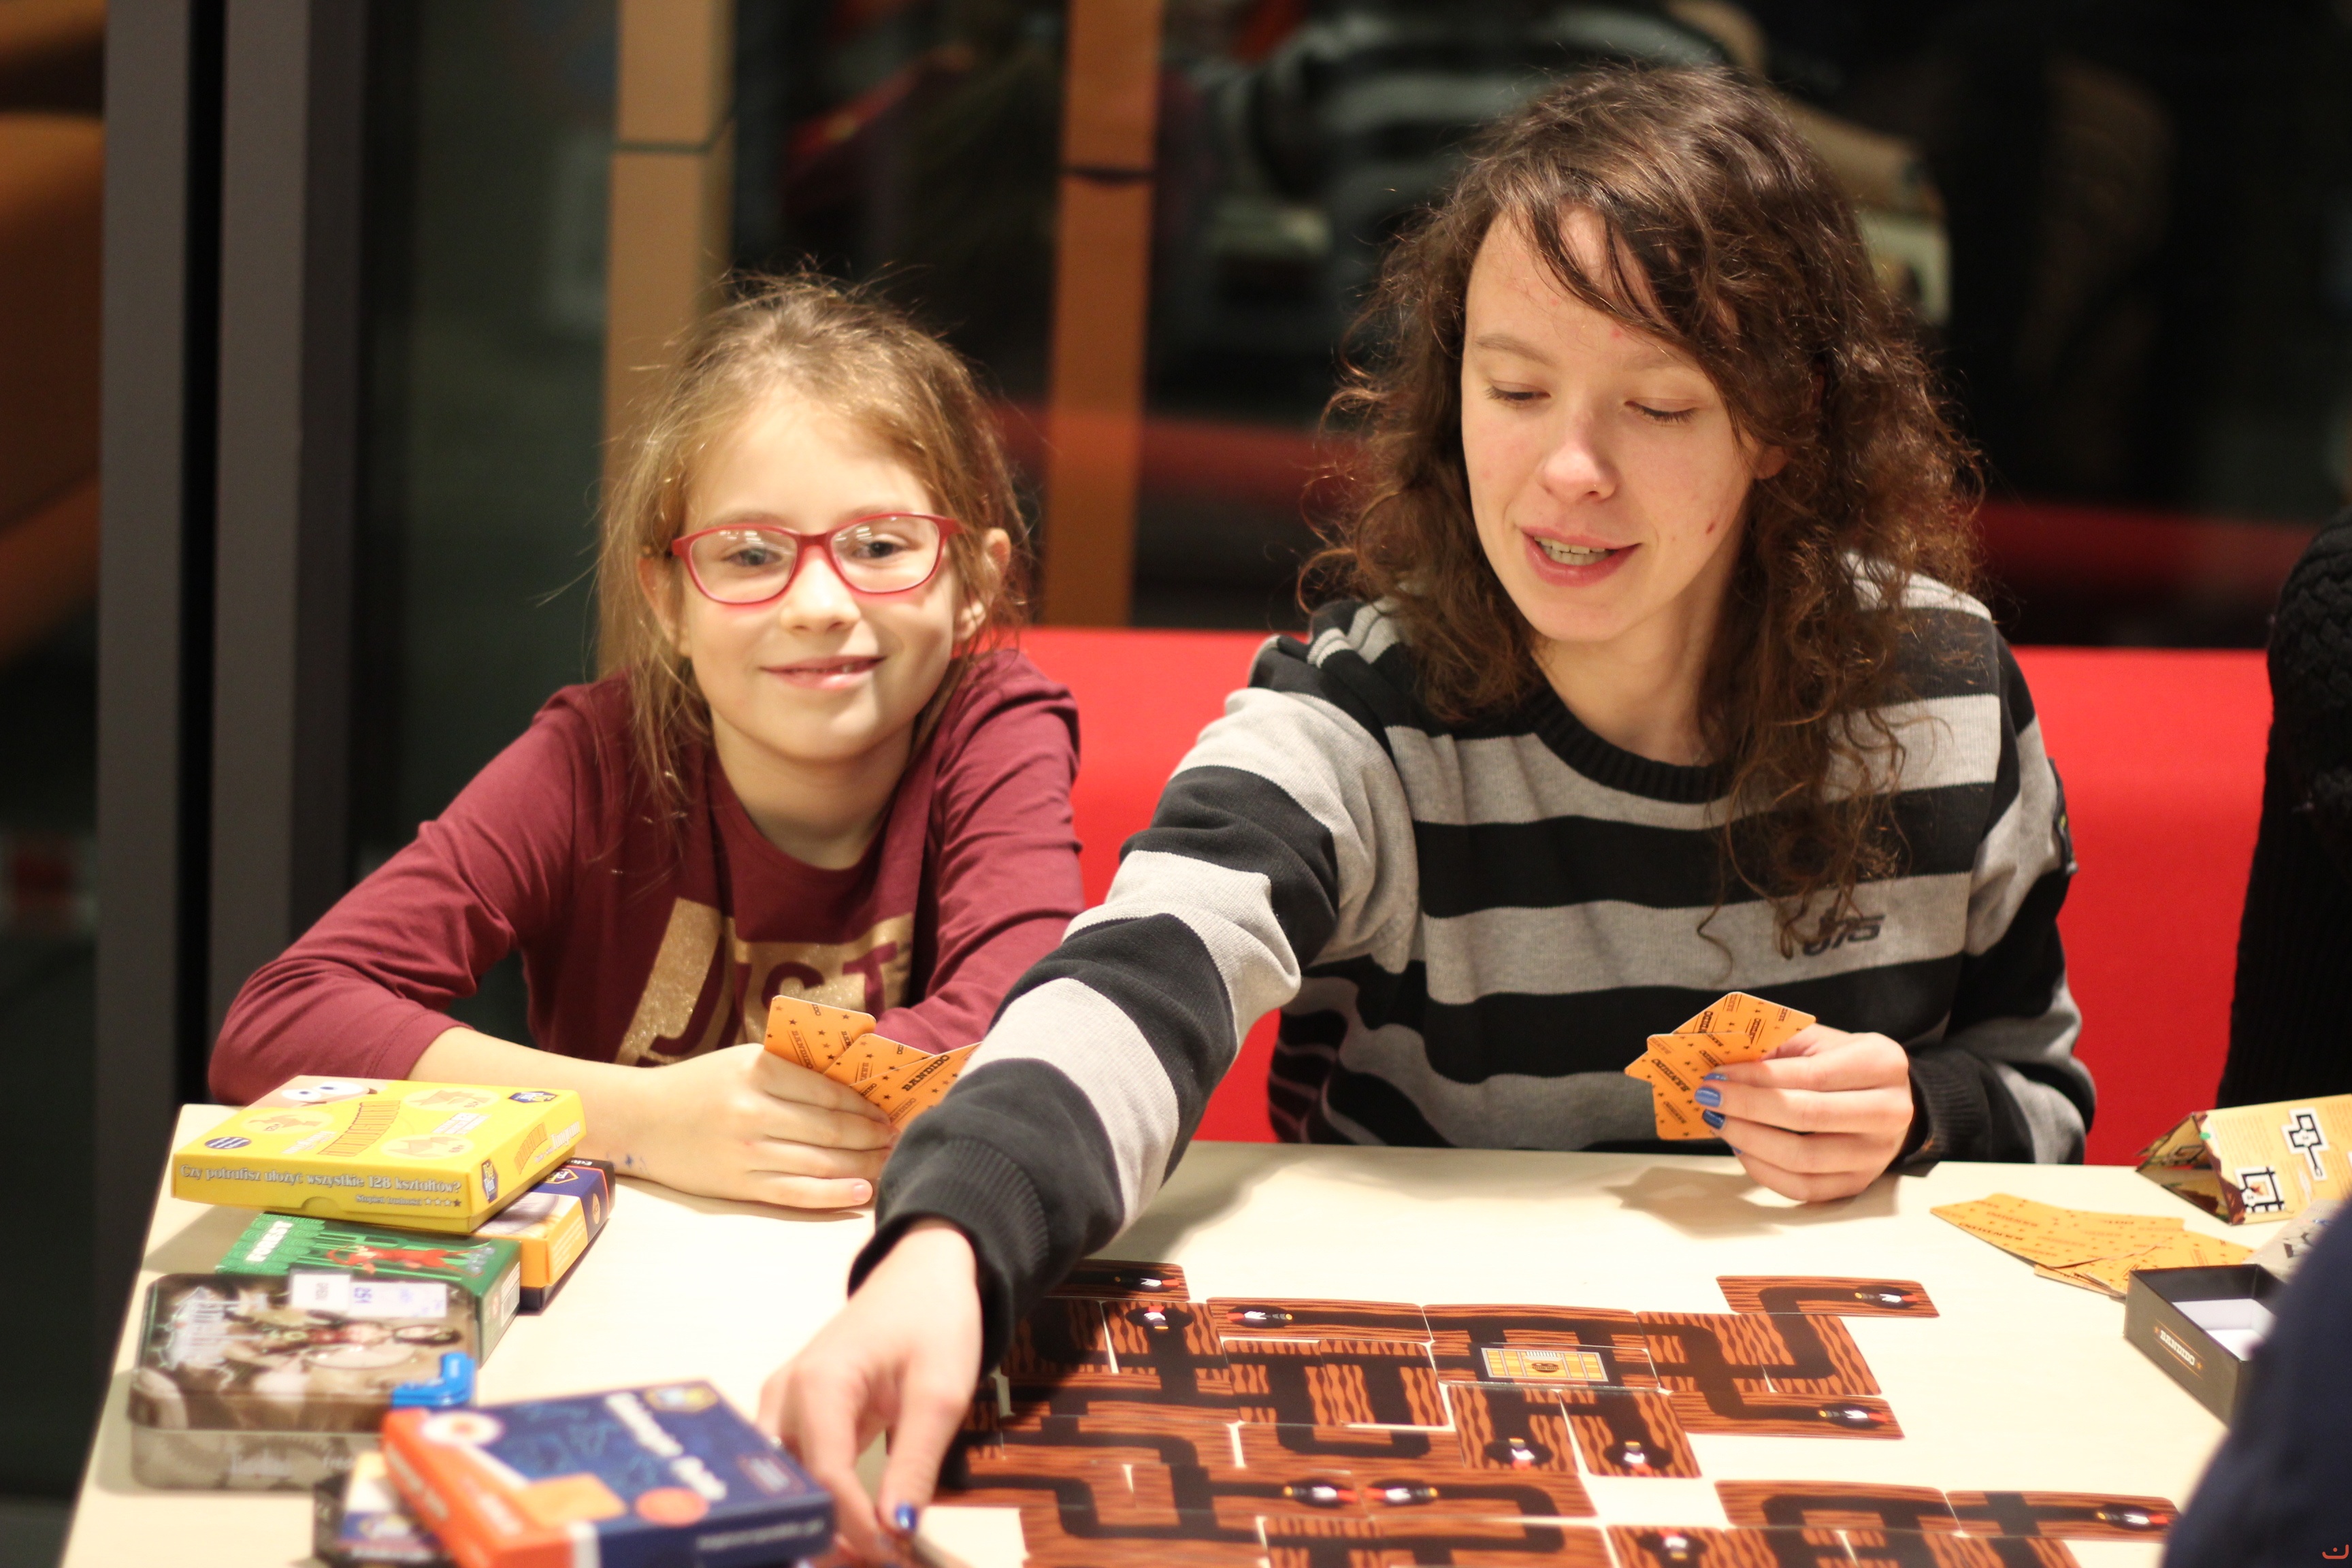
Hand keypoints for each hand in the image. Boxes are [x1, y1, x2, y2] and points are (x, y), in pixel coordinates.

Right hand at [608, 1042, 895, 1207]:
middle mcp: (754, 1111)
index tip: (887, 1109)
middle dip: (872, 1135)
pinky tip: (861, 1191)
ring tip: (888, 1161)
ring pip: (820, 1162)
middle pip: (831, 1128)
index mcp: (758, 1071)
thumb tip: (852, 1082)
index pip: (828, 1090)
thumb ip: (790, 1069)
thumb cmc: (699, 1085)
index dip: (865, 1103)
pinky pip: (796, 1194)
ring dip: (863, 1164)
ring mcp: (747, 1152)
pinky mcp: (739, 1185)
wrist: (641, 1120)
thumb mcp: (742, 1060)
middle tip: (897, 1137)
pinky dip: (833, 1195)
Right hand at [762, 1220, 984, 1563]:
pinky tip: (844, 1532)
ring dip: (815, 1524)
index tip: (886, 1557)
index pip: (823, 1475)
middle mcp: (785, 1395)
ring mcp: (783, 1403)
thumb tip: (894, 1530)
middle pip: (787, 1485)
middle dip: (819, 1534)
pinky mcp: (794, 1412)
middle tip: (865, 1565)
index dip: (850, 1526)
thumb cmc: (934, 1320)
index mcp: (820, 1383)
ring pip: (781, 1482)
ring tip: (856, 1556)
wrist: (923, 1274)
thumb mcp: (941, 1392)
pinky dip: (815, 1503)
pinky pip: (792, 1469)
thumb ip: (915, 1463)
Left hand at [1698, 1025, 1914, 1201]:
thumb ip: (1774, 1045)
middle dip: (1747, 1107)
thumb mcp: (1816, 1040)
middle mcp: (1889, 1112)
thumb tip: (1720, 1062)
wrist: (1884, 1098)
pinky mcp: (1858, 1184)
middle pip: (1807, 1117)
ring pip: (1803, 1158)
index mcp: (1881, 1064)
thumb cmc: (1840, 1063)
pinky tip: (1739, 1147)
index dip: (1757, 1078)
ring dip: (1748, 1140)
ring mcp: (1876, 1155)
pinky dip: (1762, 1170)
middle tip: (1708, 1097)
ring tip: (1718, 1121)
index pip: (1810, 1075)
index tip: (1716, 1075)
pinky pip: (1802, 1188)